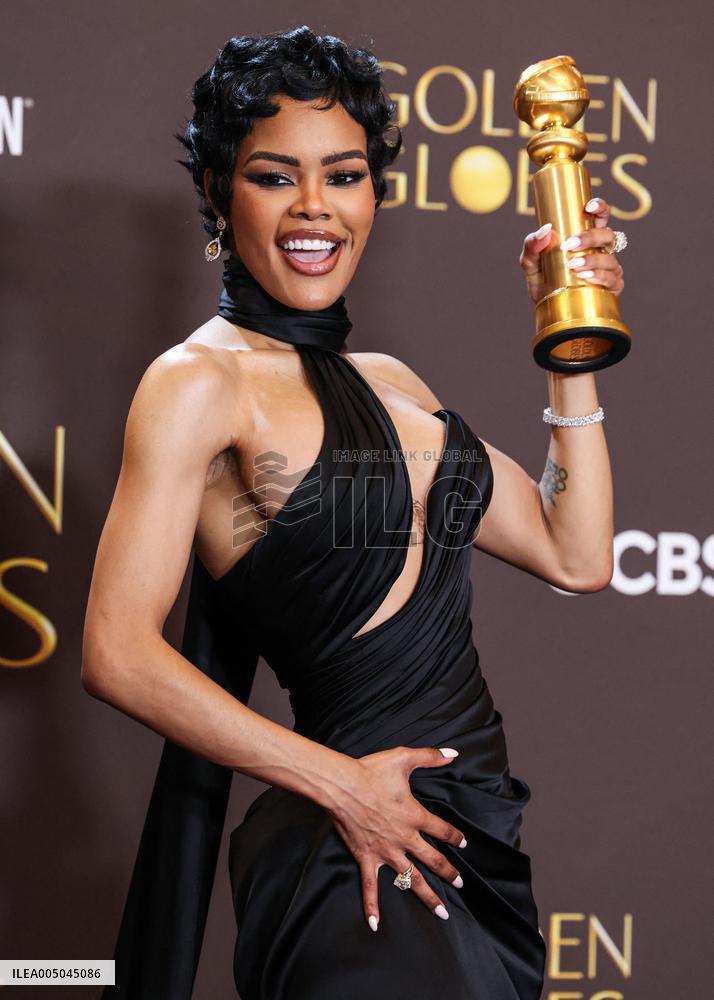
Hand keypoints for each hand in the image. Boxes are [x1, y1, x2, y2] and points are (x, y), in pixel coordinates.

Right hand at [325, 745, 466, 930]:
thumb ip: (431, 756)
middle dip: (449, 873)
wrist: (341, 785)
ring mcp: (386, 851)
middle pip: (433, 860)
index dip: (455, 836)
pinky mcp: (366, 858)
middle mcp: (404, 838)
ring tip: (441, 912)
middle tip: (461, 884)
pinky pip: (370, 887)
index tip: (464, 843)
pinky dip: (372, 906)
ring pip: (411, 879)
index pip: (442, 830)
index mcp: (415, 815)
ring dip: (427, 896)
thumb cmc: (371, 770)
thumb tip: (453, 753)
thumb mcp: (404, 758)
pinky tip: (376, 925)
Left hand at [519, 196, 625, 303]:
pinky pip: (612, 279)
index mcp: (585, 238)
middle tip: (570, 244)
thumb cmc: (543, 281)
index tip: (589, 207)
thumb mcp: (531, 263)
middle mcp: (600, 251)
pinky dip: (600, 277)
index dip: (600, 208)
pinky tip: (586, 278)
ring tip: (574, 265)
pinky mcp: (611, 288)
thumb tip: (545, 230)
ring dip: (592, 260)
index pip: (600, 217)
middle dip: (590, 237)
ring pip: (610, 258)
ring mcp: (608, 269)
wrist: (547, 310)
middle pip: (607, 235)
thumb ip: (531, 246)